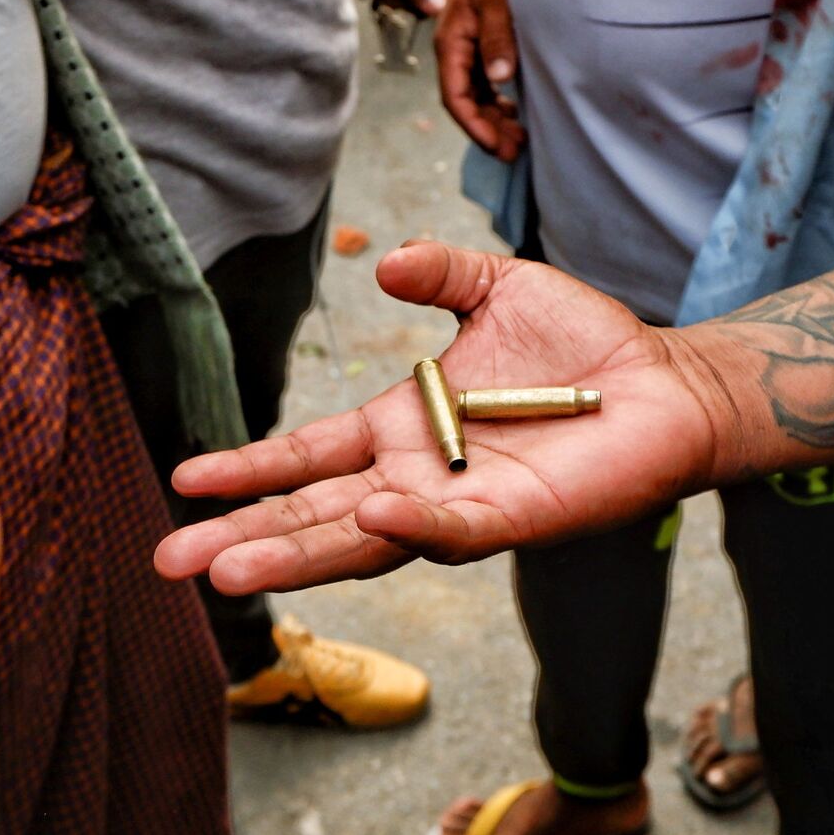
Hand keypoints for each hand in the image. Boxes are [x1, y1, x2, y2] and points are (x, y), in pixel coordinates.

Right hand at [154, 242, 751, 593]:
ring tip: (230, 573)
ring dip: (298, 554)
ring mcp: (460, 507)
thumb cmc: (582, 344)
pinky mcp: (515, 519)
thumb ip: (440, 273)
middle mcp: (417, 479)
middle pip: (314, 515)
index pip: (306, 459)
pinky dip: (414, 528)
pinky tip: (370, 516)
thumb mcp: (497, 287)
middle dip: (242, 539)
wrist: (663, 380)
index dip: (247, 470)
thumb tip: (386, 261)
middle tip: (170, 561)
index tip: (184, 480)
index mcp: (399, 431)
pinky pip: (455, 531)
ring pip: (364, 540)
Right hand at [434, 0, 524, 161]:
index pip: (455, 96)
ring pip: (477, 96)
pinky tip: (518, 112)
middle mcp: (457, 51)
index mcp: (452, 43)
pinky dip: (500, 102)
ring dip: (495, 120)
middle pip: (466, 102)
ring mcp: (470, 51)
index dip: (474, 125)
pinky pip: (487, 85)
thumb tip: (499, 78)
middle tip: (517, 151)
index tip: (498, 145)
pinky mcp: (484, 47)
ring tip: (521, 140)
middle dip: (488, 130)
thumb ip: (498, 35)